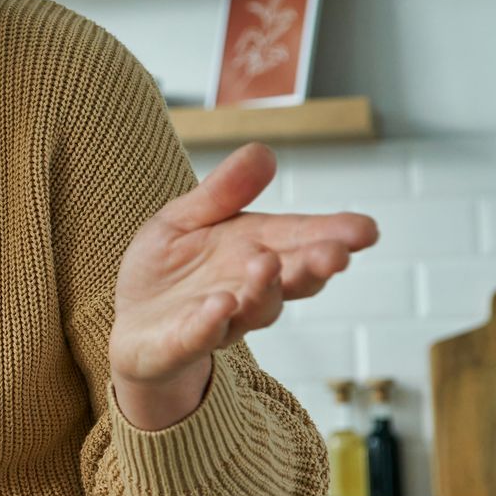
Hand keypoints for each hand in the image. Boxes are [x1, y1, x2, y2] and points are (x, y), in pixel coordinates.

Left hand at [108, 142, 378, 423]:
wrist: (128, 326)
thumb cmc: (164, 269)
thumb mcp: (185, 219)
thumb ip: (222, 192)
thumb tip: (264, 151)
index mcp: (254, 250)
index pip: (299, 239)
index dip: (333, 234)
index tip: (367, 229)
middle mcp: (247, 288)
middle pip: (290, 278)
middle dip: (313, 266)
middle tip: (336, 254)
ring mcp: (219, 320)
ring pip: (254, 308)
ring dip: (263, 288)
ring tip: (266, 263)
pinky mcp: (180, 343)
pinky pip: (199, 335)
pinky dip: (210, 322)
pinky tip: (220, 305)